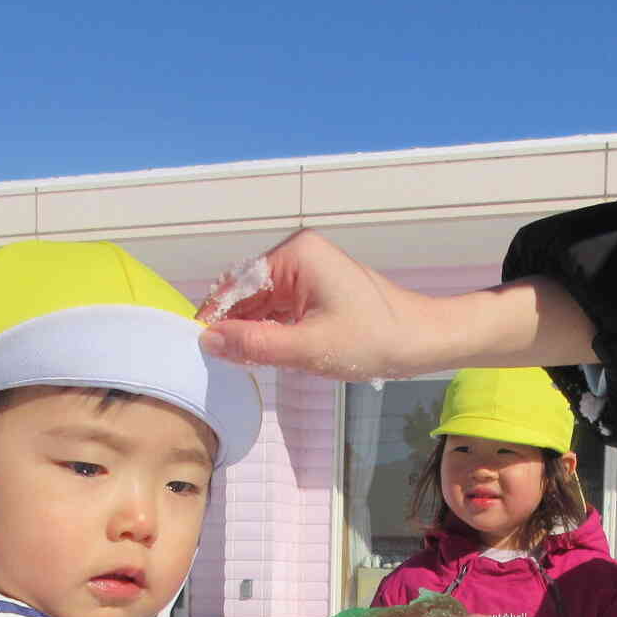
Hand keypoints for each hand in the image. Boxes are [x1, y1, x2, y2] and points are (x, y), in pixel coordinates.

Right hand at [195, 228, 593, 379]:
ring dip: (250, 331)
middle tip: (213, 359)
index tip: (194, 344)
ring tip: (235, 362)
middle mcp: (299, 255)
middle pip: (247, 291)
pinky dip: (269, 331)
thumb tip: (209, 340)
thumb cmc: (374, 339)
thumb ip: (255, 344)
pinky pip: (280, 310)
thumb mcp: (308, 348)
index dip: (214, 314)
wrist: (422, 341)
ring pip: (262, 303)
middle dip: (231, 323)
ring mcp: (308, 272)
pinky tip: (260, 355)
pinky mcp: (317, 291)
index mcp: (296, 255)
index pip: (239, 283)